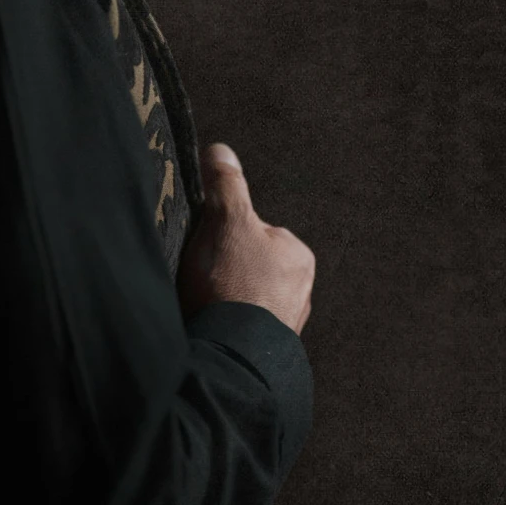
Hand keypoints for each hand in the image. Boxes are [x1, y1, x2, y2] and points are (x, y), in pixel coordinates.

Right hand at [176, 143, 314, 336]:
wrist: (232, 354)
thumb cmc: (234, 285)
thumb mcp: (226, 221)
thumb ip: (225, 185)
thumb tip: (221, 150)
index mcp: (298, 256)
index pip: (253, 232)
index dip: (223, 236)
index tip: (208, 250)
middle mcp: (301, 292)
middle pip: (250, 267)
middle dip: (226, 272)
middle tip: (204, 280)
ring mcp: (285, 325)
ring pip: (246, 300)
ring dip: (226, 302)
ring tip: (207, 306)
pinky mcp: (268, 352)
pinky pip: (243, 329)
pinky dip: (228, 327)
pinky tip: (213, 327)